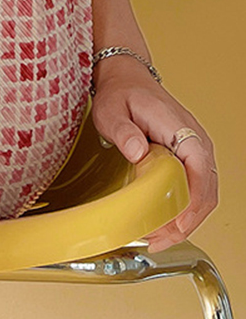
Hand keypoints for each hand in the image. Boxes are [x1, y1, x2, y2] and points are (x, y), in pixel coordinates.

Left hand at [90, 58, 217, 252]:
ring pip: (203, 194)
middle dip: (187, 221)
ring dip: (185, 219)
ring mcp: (194, 151)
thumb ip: (123, 131)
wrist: (125, 78)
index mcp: (182, 129)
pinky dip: (182, 208)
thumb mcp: (111, 109)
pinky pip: (193, 188)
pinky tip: (163, 220)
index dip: (193, 202)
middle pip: (206, 190)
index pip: (200, 170)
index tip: (178, 224)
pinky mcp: (187, 159)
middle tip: (160, 240)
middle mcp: (196, 141)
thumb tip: (138, 152)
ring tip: (159, 237)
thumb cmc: (120, 92)